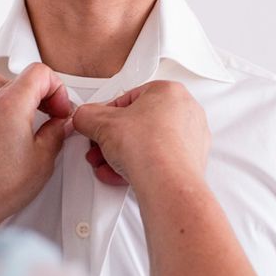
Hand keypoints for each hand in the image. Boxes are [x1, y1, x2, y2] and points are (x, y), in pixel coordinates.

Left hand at [0, 63, 71, 229]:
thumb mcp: (42, 161)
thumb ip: (56, 133)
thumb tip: (61, 124)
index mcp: (11, 105)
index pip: (40, 73)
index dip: (57, 89)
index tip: (60, 110)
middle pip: (24, 78)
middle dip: (44, 95)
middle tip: (52, 117)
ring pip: (4, 84)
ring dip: (22, 97)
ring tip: (31, 119)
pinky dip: (2, 105)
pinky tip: (10, 127)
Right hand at [72, 81, 209, 188]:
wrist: (168, 184)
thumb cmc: (149, 149)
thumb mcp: (102, 125)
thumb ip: (87, 116)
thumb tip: (84, 117)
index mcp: (168, 91)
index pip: (128, 98)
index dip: (107, 115)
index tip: (99, 126)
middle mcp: (185, 110)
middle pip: (139, 122)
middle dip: (115, 139)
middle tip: (103, 147)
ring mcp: (192, 136)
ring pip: (149, 142)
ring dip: (124, 154)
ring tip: (109, 164)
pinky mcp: (192, 160)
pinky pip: (160, 159)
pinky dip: (140, 166)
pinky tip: (123, 174)